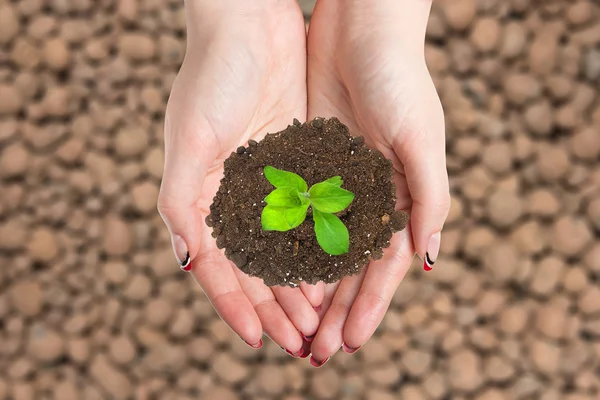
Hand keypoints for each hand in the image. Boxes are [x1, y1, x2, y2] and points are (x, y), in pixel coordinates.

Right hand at [157, 1, 322, 353]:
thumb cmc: (212, 76)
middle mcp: (233, 196)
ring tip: (317, 319)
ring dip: (297, 284)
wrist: (249, 25)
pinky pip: (307, 215)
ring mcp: (265, 182)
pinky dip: (317, 245)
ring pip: (284, 247)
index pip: (218, 266)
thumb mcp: (189, 139)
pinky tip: (333, 271)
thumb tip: (186, 260)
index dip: (234, 305)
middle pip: (253, 266)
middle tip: (297, 341)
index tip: (255, 340)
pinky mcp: (294, 164)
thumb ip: (180, 201)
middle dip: (273, 306)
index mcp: (201, 196)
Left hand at [306, 0, 449, 364]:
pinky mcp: (309, 163)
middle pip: (349, 267)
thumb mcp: (420, 138)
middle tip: (317, 351)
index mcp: (400, 197)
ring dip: (308, 287)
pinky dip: (288, 245)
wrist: (361, 28)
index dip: (367, 305)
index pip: (383, 266)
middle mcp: (369, 196)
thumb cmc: (398, 79)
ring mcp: (338, 182)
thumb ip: (428, 199)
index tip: (349, 342)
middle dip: (334, 309)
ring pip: (320, 248)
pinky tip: (274, 272)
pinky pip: (297, 213)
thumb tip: (430, 261)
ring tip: (293, 325)